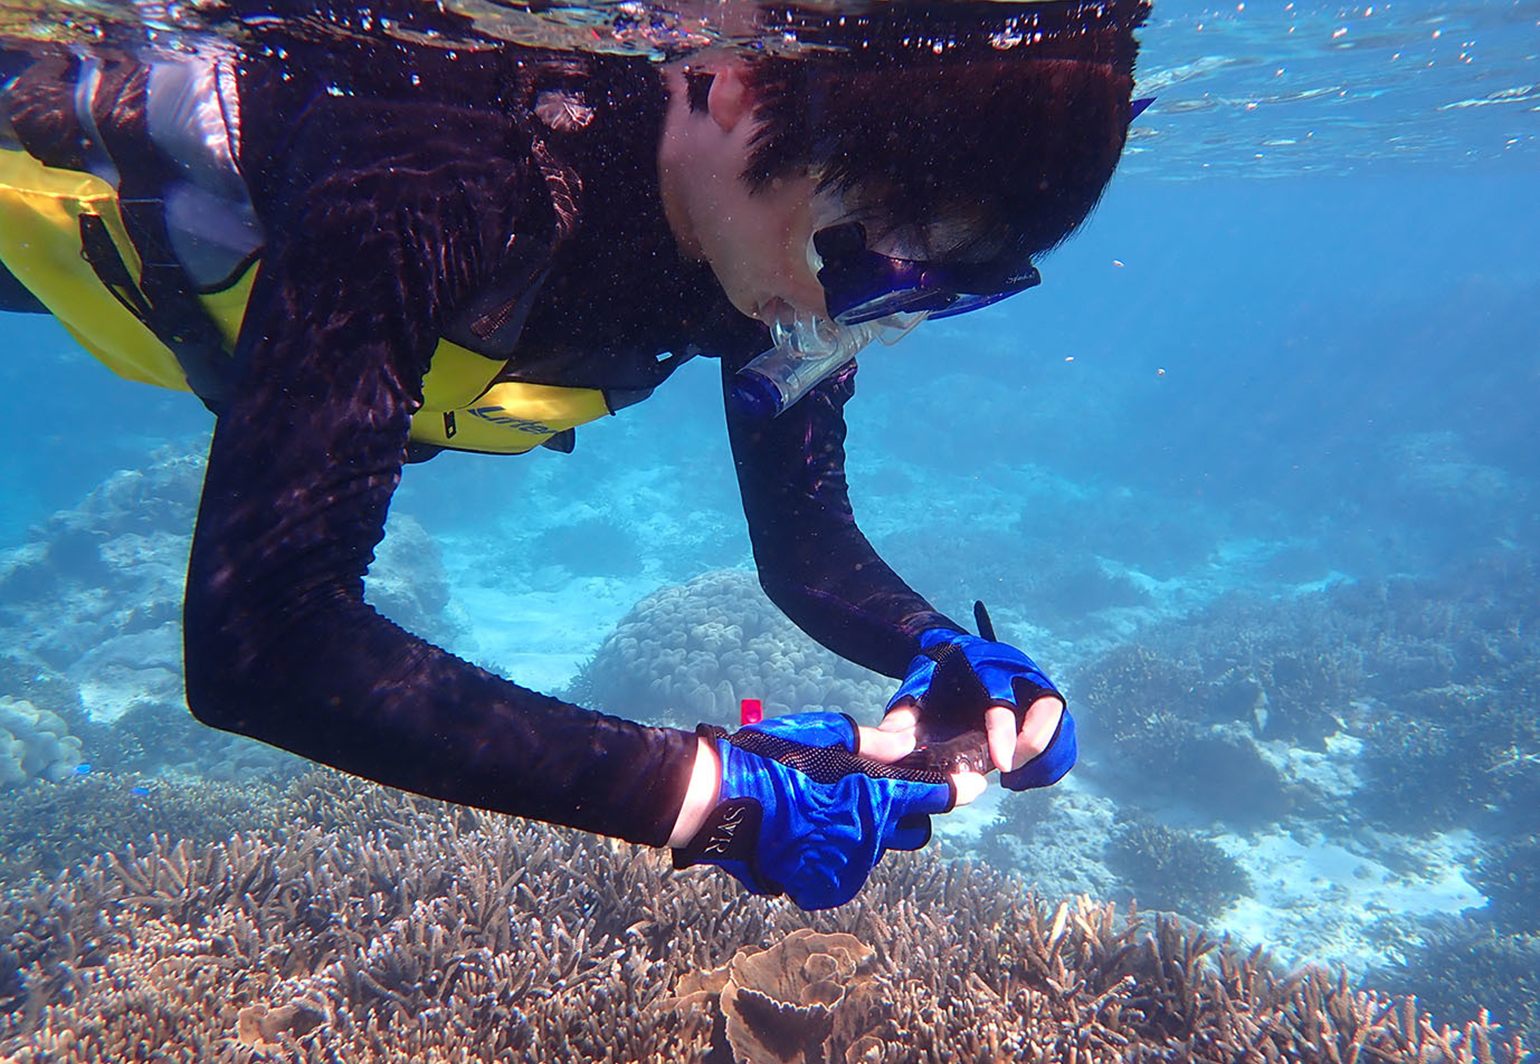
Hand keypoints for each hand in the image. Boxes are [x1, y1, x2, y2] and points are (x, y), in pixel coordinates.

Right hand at [671, 711, 985, 909]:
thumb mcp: (825, 734)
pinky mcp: (822, 889)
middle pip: (911, 830)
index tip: (972, 784)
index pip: (936, 796)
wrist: (720, 803)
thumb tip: (909, 744)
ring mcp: (846, 869)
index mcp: (875, 798)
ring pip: (874, 851)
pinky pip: (843, 872)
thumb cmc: (771, 758)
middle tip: (868, 795)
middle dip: (903, 814)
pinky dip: (834, 857)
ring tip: (819, 813)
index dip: (956, 788)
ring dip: (862, 835)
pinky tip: (806, 837)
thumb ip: (874, 743)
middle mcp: (869, 840)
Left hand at [881, 624, 1076, 790]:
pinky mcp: (1047, 706)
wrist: (953, 655)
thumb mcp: (914, 689)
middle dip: (1034, 747)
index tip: (1002, 766)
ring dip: (1046, 760)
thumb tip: (880, 743)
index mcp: (984, 665)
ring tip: (1015, 782)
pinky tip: (1023, 779)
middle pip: (1048, 710)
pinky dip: (1051, 763)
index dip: (1005, 734)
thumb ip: (901, 715)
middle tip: (1008, 773)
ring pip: (1062, 726)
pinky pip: (1064, 738)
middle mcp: (1019, 672)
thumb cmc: (933, 677)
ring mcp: (1038, 688)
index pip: (1002, 700)